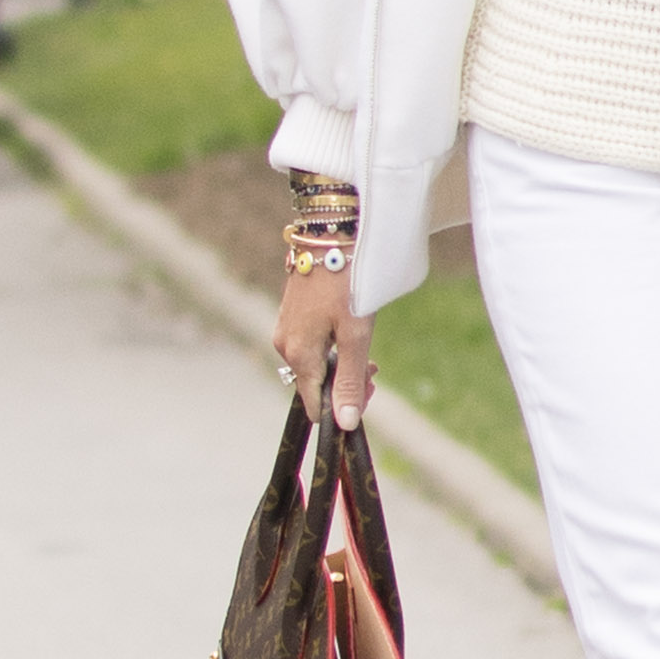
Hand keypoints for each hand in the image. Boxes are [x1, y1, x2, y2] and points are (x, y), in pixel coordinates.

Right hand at [274, 262, 377, 430]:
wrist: (332, 235)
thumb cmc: (347, 283)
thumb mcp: (355, 335)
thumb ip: (349, 381)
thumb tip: (346, 423)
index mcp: (298, 355)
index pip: (314, 404)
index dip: (342, 407)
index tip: (369, 390)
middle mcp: (285, 346)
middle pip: (315, 384)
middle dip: (346, 383)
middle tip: (374, 367)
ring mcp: (286, 329)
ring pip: (315, 364)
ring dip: (342, 364)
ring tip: (366, 345)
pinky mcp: (292, 315)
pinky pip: (312, 345)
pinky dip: (333, 347)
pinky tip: (350, 331)